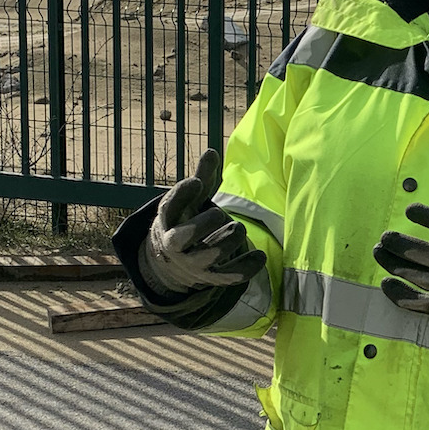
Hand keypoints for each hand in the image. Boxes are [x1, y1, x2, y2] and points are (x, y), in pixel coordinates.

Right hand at [139, 149, 266, 294]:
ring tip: (238, 228)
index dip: (181, 194)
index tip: (196, 182)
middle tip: (218, 214)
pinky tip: (261, 255)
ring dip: (229, 240)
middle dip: (204, 223)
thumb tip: (212, 151)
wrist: (175, 260)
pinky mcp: (210, 277)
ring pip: (210, 256)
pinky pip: (229, 277)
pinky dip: (247, 267)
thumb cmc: (187, 220)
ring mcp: (193, 263)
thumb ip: (202, 177)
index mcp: (168, 220)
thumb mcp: (190, 200)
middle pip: (184, 237)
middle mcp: (175, 244)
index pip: (169, 207)